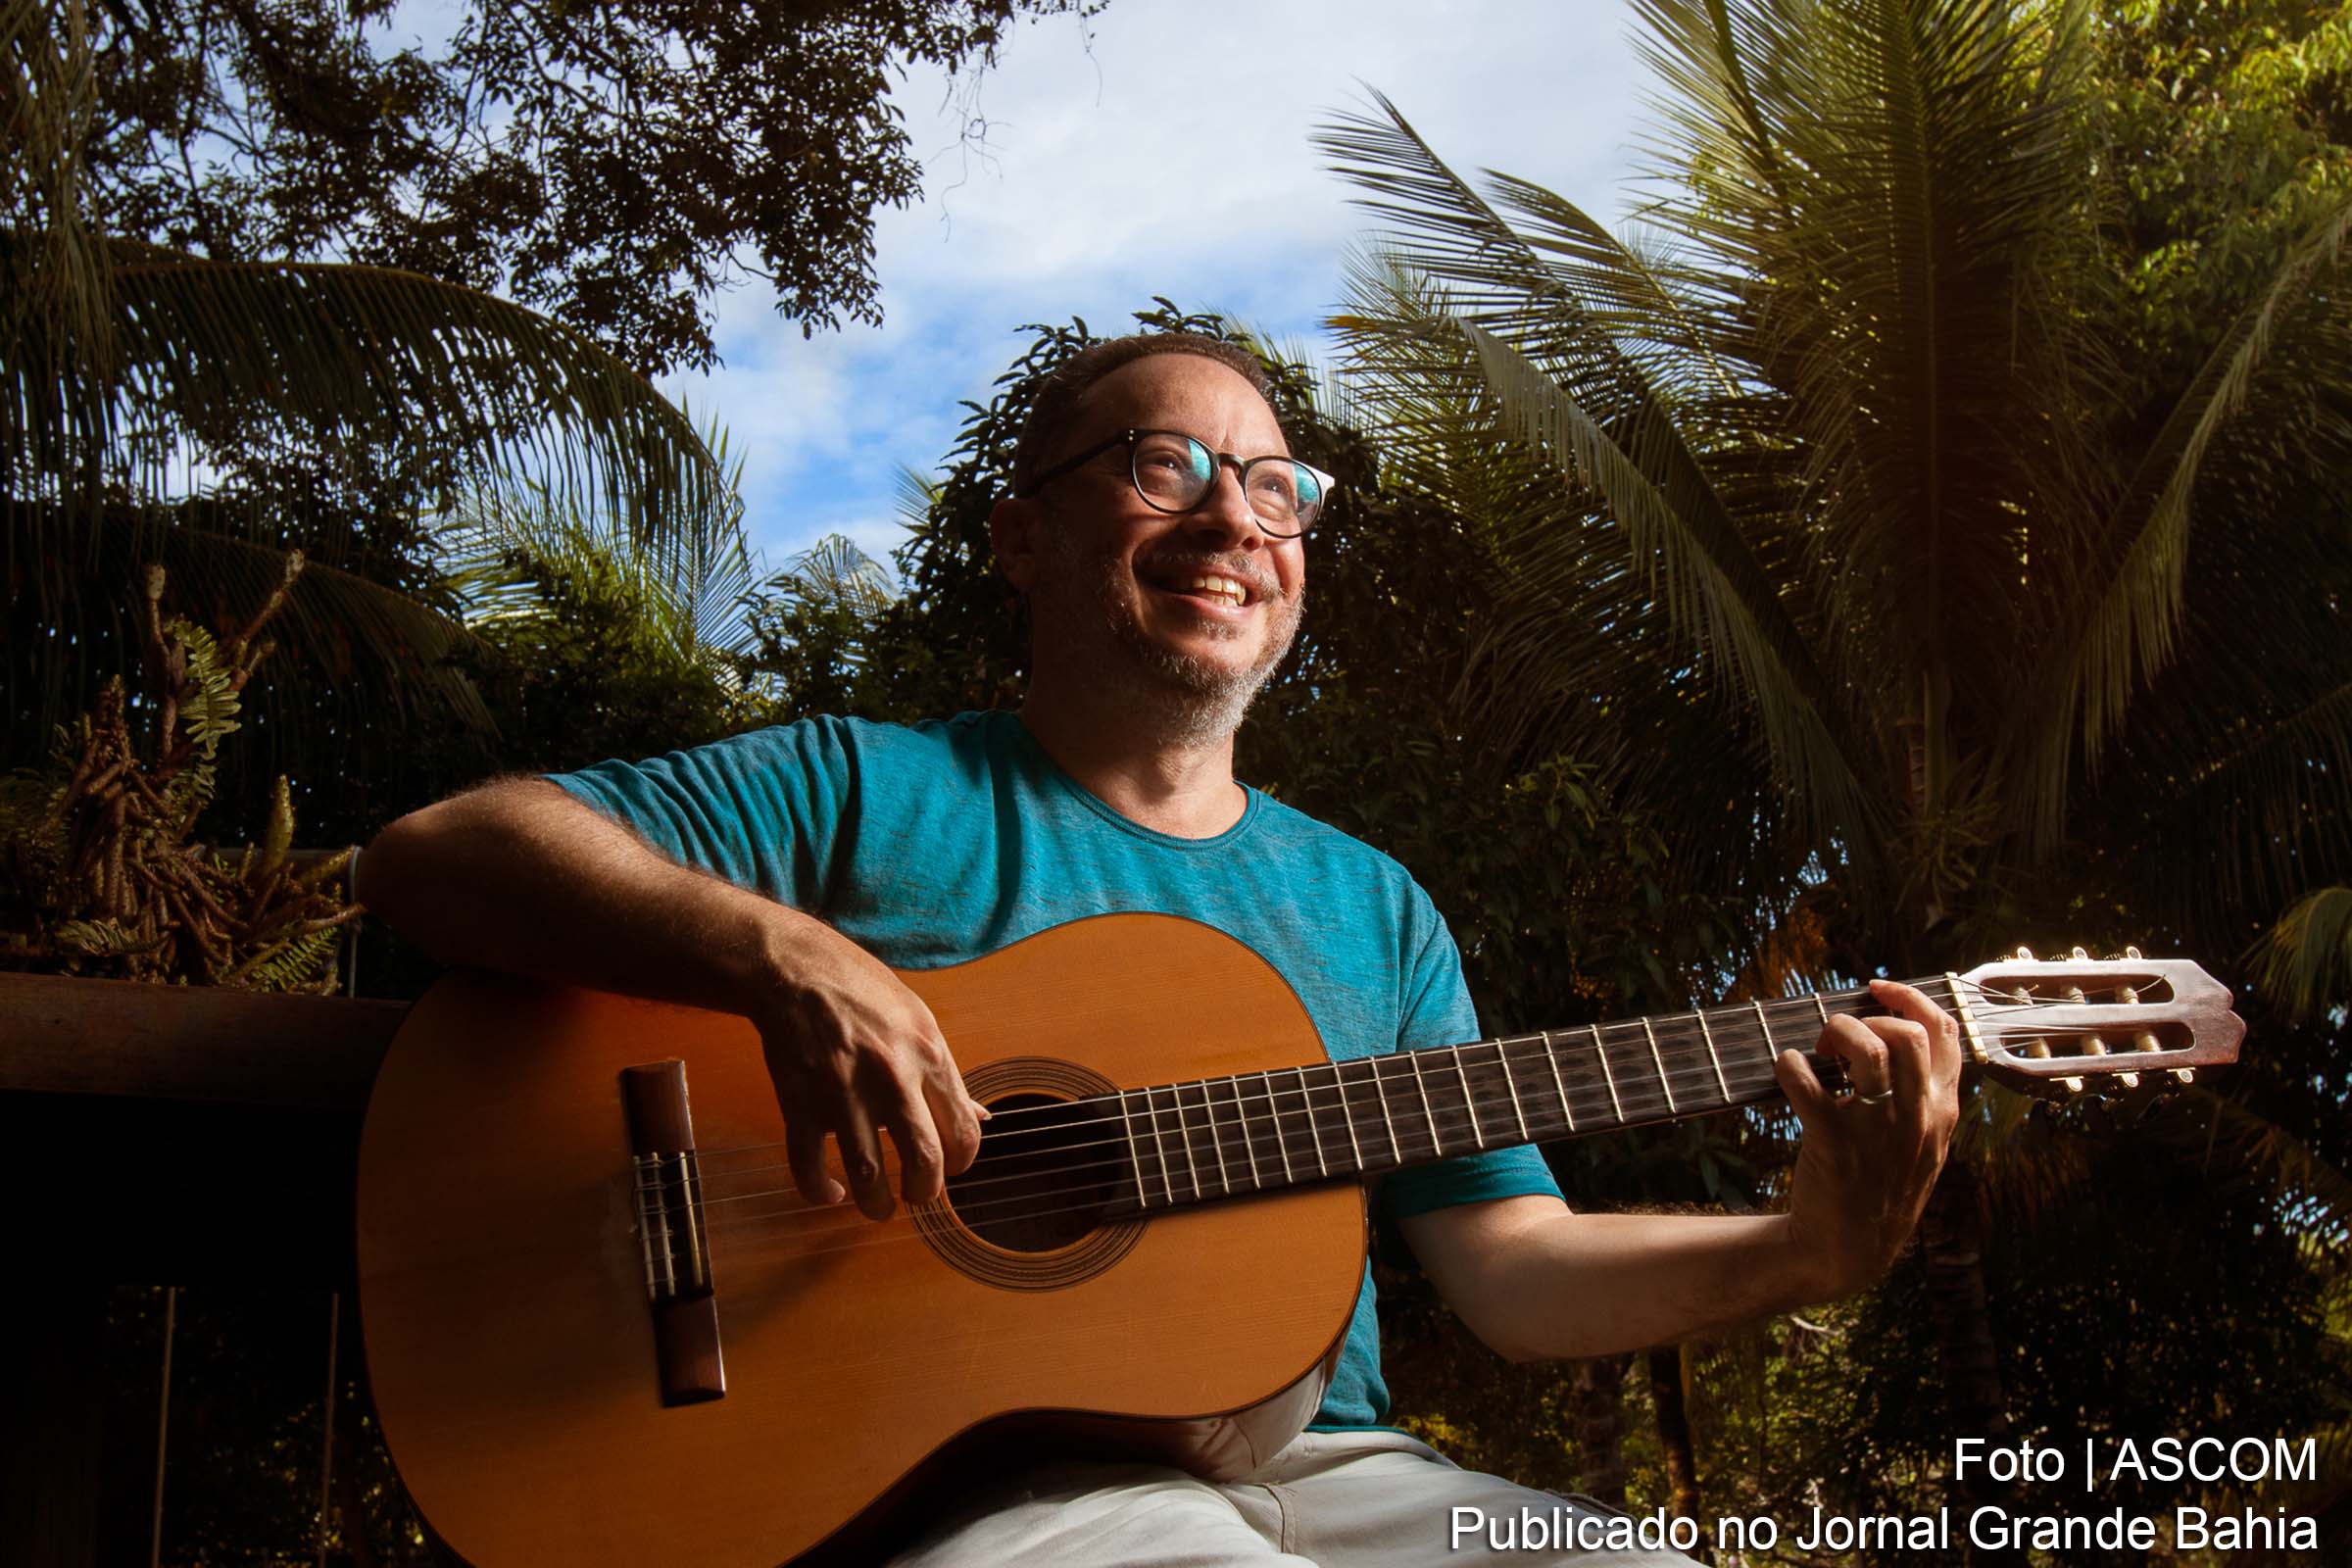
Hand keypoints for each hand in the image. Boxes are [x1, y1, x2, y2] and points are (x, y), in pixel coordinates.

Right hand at [746, 916, 987, 1220]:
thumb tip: (982, 1117)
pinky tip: (830, 1192)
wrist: (796, 969)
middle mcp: (892, 1078)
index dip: (962, 1162)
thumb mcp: (921, 1021)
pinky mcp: (800, 1104)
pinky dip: (819, 1191)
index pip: (964, 1132)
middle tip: (917, 1194)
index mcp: (929, 1056)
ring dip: (877, 1205)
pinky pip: (808, 1166)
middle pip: (925, 1162)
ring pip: (869, 1175)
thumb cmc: (863, 991)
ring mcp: (843, 1093)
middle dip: (925, 1193)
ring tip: (879, 1207)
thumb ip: (948, 1076)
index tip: (950, 1167)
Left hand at [1773, 979, 1962, 1297]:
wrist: (1849, 1250)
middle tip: (1839, 1037)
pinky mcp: (1834, 1142)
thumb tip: (1897, 1037)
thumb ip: (1923, 1097)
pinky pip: (1808, 1082)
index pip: (1946, 1035)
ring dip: (1835, 1033)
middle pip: (1907, 1035)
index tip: (1878, 989)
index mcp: (1942, 1111)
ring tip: (1818, 1052)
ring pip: (1868, 1050)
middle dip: (1868, 1020)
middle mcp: (1918, 1117)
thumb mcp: (1925, 1146)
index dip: (1910, 999)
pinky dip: (1791, 1064)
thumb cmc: (1881, 1188)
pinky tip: (1788, 1070)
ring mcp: (1878, 1130)